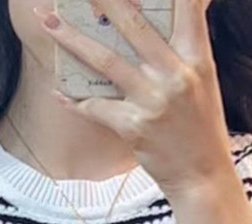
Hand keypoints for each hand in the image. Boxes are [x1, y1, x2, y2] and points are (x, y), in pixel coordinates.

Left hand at [37, 0, 235, 200]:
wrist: (202, 177)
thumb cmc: (202, 129)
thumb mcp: (204, 81)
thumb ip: (186, 49)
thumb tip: (172, 18)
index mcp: (197, 58)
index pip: (188, 5)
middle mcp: (175, 74)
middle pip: (132, 23)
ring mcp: (153, 100)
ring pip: (104, 60)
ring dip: (71, 38)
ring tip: (47, 21)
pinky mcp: (133, 127)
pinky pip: (95, 107)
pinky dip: (74, 100)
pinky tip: (58, 92)